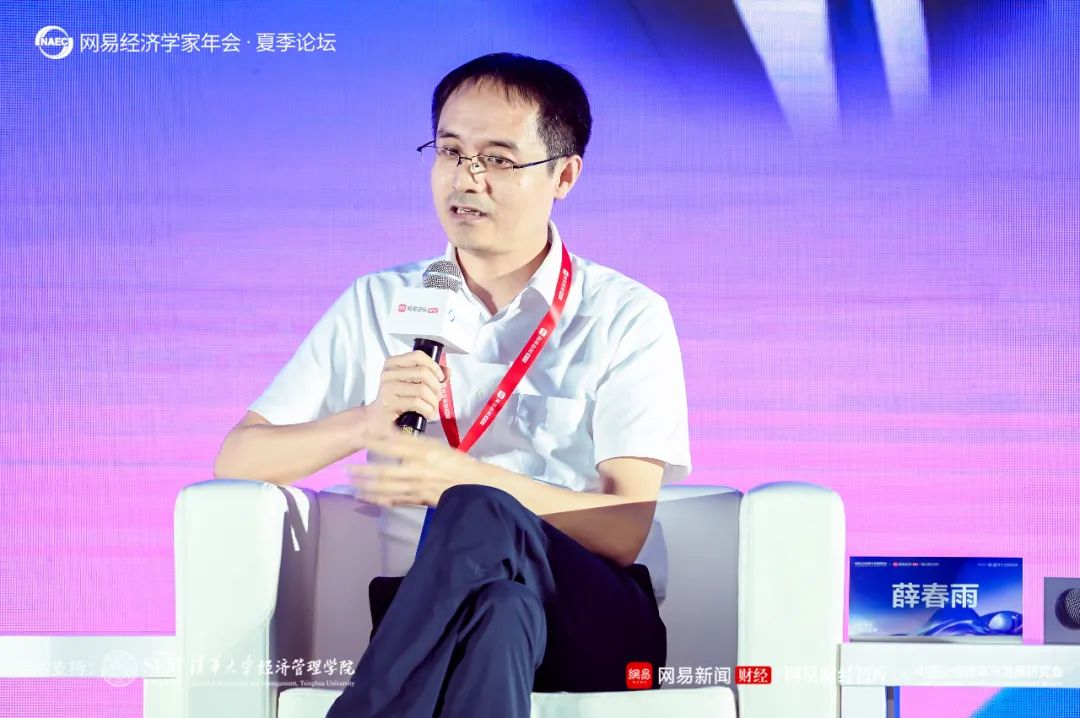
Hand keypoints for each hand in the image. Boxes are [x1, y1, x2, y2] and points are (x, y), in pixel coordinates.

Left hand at [348, 431, 480, 507]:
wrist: (474, 484)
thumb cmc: (455, 462)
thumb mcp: (437, 445)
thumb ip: (413, 442)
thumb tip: (388, 434)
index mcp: (424, 452)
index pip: (393, 446)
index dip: (373, 442)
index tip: (357, 438)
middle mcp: (418, 470)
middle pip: (385, 471)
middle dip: (363, 471)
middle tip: (346, 469)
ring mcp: (417, 487)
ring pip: (386, 488)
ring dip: (366, 487)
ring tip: (350, 484)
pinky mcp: (418, 499)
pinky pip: (394, 500)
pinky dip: (378, 499)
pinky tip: (365, 497)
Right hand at [365, 350, 447, 434]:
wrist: (377, 420)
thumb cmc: (397, 400)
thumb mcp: (412, 383)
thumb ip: (431, 375)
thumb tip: (448, 372)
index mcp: (393, 363)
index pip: (418, 356)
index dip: (434, 366)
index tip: (440, 378)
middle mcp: (388, 373)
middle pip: (423, 372)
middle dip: (436, 386)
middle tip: (438, 396)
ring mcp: (387, 388)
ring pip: (422, 389)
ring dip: (434, 401)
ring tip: (433, 408)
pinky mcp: (389, 403)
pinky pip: (417, 403)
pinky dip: (428, 410)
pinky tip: (429, 415)